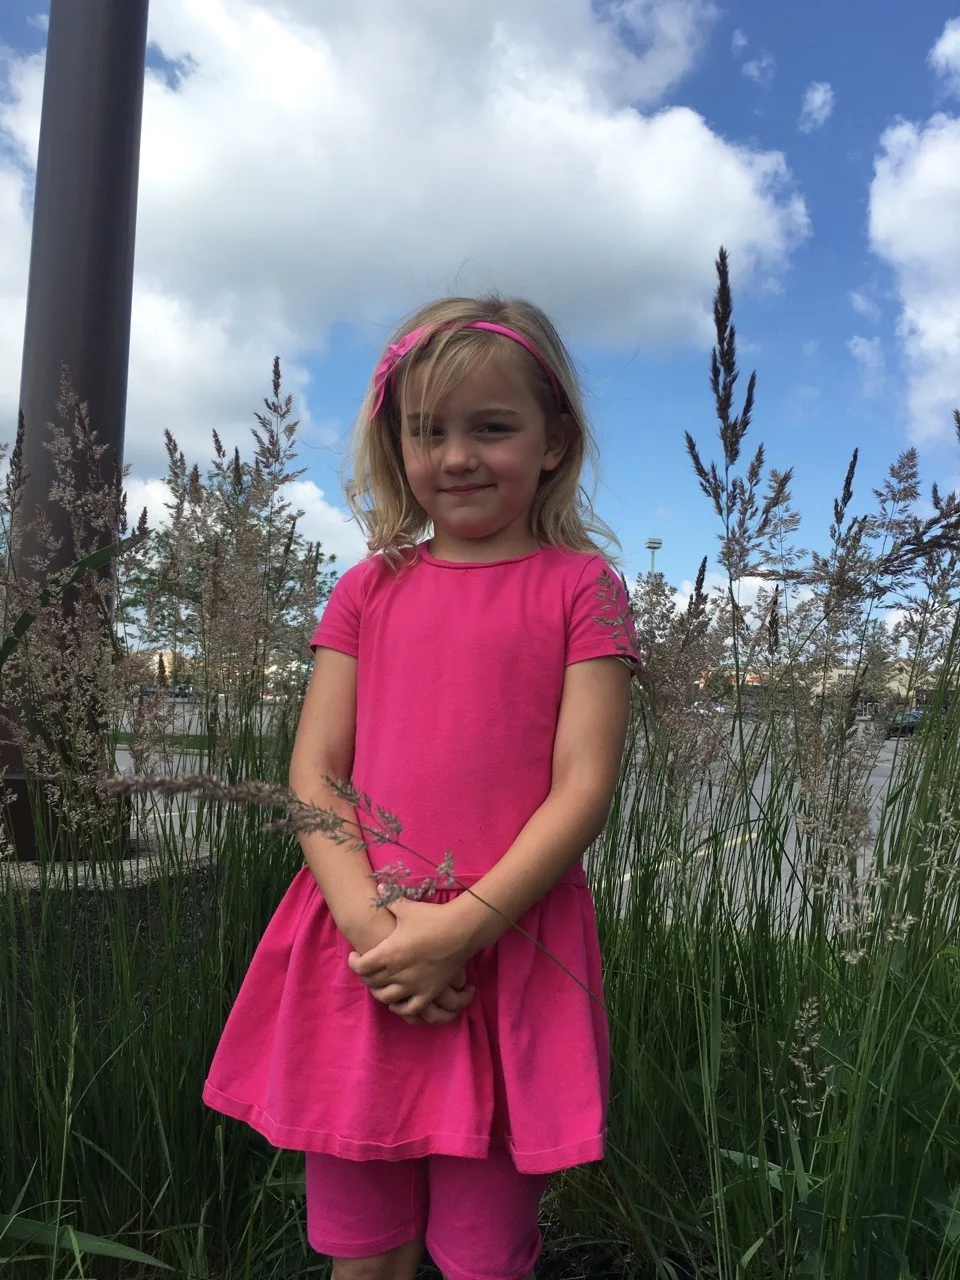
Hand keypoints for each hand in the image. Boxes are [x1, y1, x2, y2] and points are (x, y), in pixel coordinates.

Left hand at [348, 896, 472, 1019]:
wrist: (460, 930)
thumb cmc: (432, 918)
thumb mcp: (407, 907)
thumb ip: (390, 900)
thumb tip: (379, 888)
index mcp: (388, 953)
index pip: (361, 966)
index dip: (354, 962)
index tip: (356, 955)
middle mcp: (397, 973)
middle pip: (372, 982)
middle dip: (366, 976)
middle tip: (367, 967)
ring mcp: (413, 985)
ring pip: (387, 998)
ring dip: (380, 992)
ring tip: (380, 984)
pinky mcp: (429, 992)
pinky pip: (410, 1009)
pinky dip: (401, 1008)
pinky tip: (398, 1002)